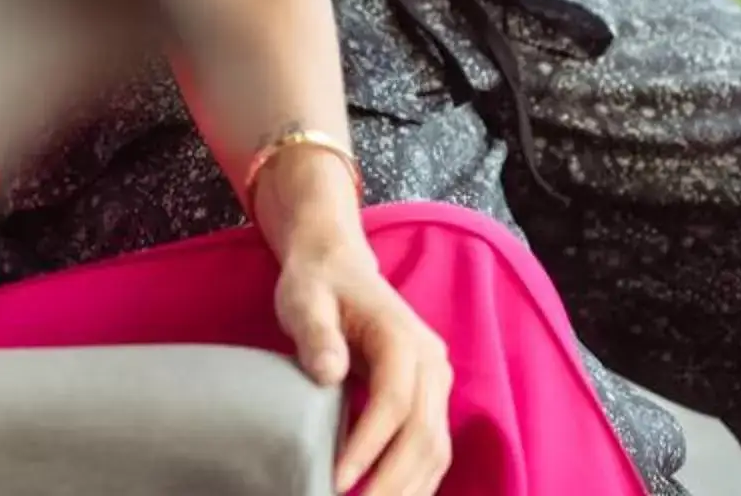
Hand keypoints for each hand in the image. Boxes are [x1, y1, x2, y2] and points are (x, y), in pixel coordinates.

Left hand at [271, 238, 452, 495]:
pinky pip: (432, 450)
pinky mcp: (431, 400)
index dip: (368, 447)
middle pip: (423, 436)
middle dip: (392, 483)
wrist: (339, 266)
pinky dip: (415, 482)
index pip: (394, 403)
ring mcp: (437, 384)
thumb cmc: (317, 284)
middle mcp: (433, 364)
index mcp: (404, 338)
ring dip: (408, 490)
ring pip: (435, 451)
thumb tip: (328, 372)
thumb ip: (316, 332)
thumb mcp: (303, 298)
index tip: (337, 481)